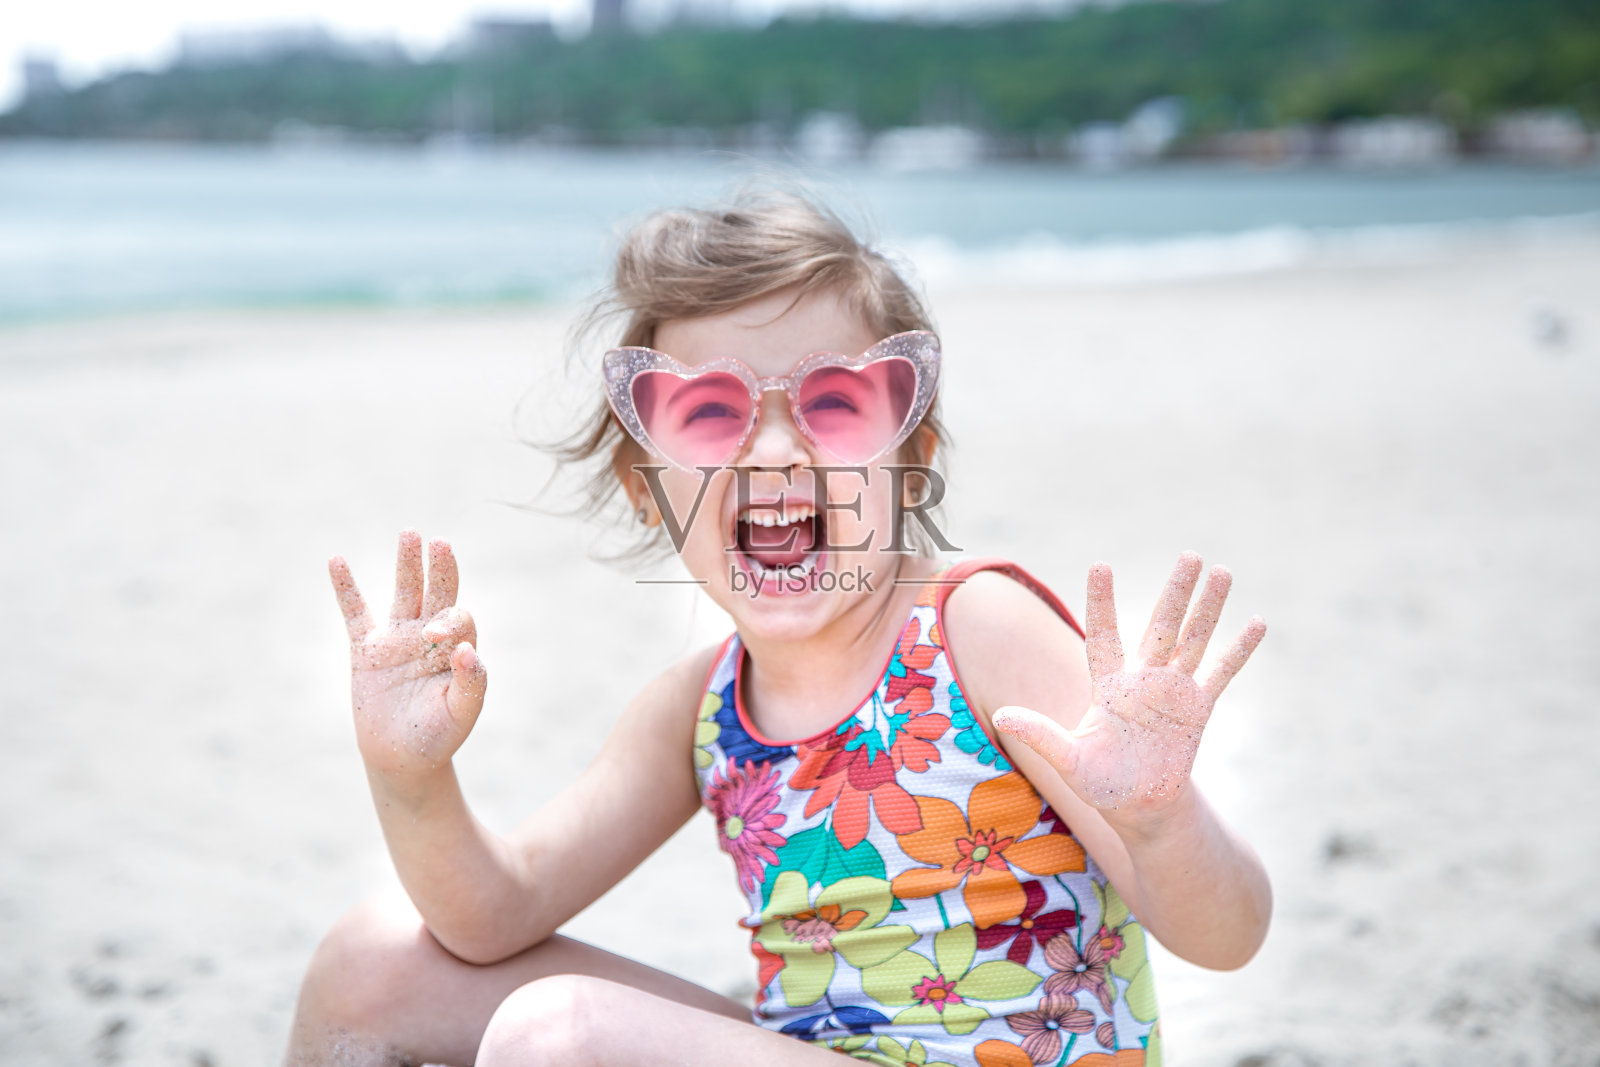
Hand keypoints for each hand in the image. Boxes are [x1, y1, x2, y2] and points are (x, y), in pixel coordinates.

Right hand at [329, 530, 487, 780]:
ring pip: (404, 592)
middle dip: (440, 568)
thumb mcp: (462, 713)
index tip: (436, 638)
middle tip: (440, 542)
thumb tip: (468, 650)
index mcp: (456, 648)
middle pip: (437, 592)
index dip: (449, 621)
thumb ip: (471, 683)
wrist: (402, 759)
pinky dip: (346, 587)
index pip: (457, 618)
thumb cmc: (439, 735)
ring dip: (407, 564)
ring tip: (410, 533)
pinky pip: (355, 612)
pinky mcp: (366, 649)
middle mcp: (429, 636)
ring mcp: (397, 639)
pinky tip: (337, 560)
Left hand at [993, 552, 1264, 824]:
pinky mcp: (1198, 708)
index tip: (1100, 565)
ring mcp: (1173, 690)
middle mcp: (1142, 678)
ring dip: (1209, 608)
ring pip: (1194, 640)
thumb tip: (1003, 717)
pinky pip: (1221, 673)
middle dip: (1176, 592)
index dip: (1102, 602)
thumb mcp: (1068, 759)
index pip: (1104, 634)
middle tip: (1191, 555)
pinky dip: (1238, 650)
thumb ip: (1041, 735)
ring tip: (1223, 572)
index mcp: (1109, 685)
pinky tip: (1256, 623)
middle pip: (1161, 626)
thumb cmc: (1099, 782)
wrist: (1139, 807)